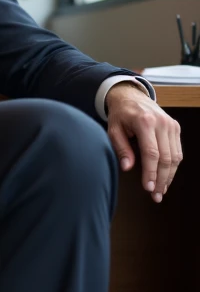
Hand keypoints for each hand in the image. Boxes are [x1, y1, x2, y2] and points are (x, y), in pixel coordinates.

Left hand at [106, 83, 181, 202]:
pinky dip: (173, 167)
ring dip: (169, 176)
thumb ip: (121, 148)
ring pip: (175, 156)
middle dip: (162, 179)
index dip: (151, 173)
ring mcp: (171, 125)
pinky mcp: (175, 127)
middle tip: (156, 196)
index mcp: (145, 122)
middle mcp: (162, 123)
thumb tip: (127, 167)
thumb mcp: (113, 129)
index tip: (148, 188)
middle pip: (166, 157)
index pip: (151, 153)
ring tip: (161, 191)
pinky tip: (166, 178)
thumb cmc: (120, 114)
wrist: (131, 96)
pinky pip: (177, 151)